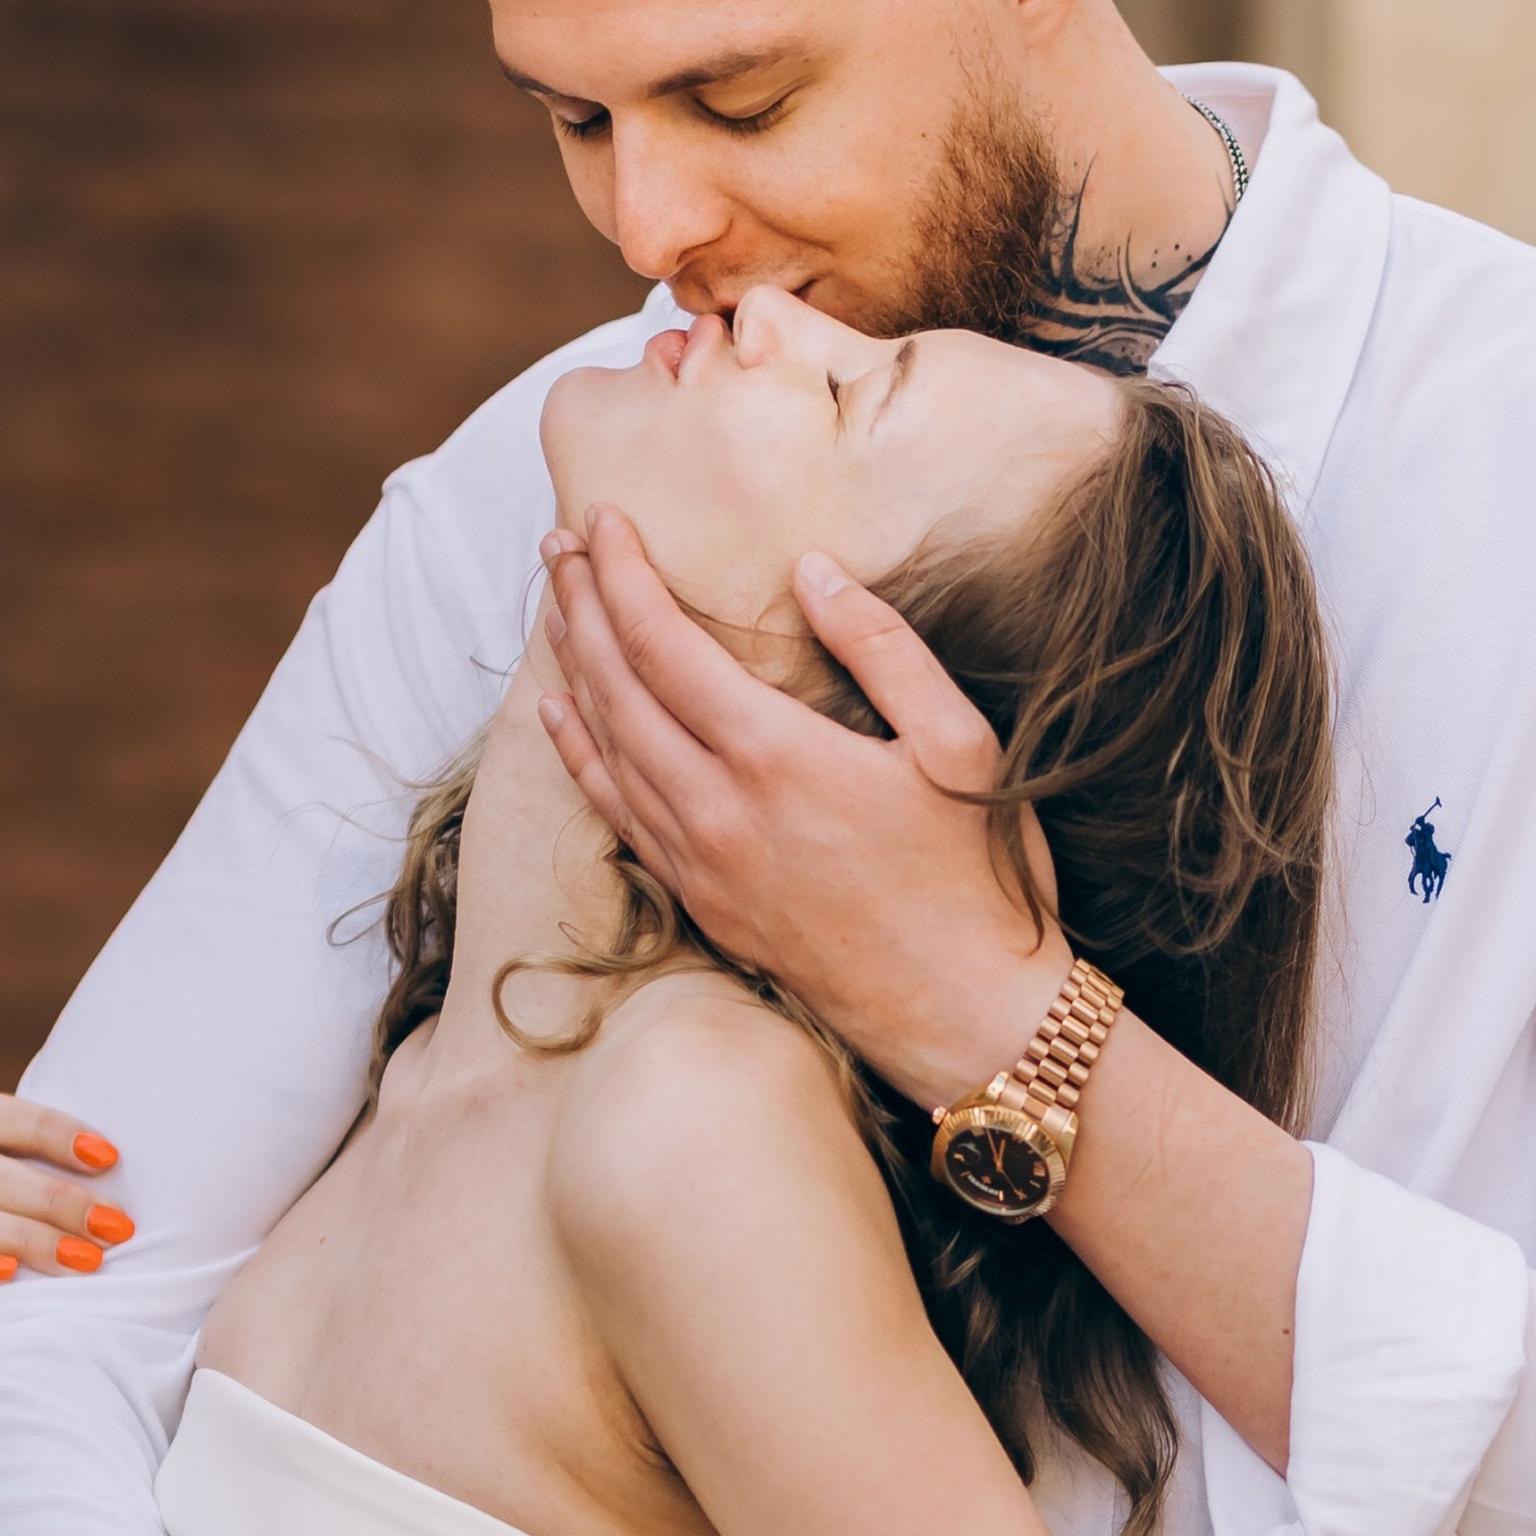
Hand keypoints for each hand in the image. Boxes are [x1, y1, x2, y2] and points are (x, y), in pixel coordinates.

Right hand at [0, 1094, 133, 1408]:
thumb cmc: (2, 1306)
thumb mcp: (22, 1240)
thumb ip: (50, 1200)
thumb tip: (131, 1176)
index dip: (48, 1129)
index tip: (111, 1158)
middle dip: (53, 1196)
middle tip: (115, 1227)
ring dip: (23, 1236)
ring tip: (85, 1262)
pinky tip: (9, 1279)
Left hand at [537, 508, 1069, 1106]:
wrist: (964, 1014)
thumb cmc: (978, 878)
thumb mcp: (958, 742)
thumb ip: (882, 647)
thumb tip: (811, 573)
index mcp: (775, 755)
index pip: (664, 643)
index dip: (624, 575)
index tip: (602, 521)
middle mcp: (717, 809)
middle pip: (616, 688)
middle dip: (581, 607)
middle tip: (558, 547)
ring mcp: (702, 864)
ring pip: (606, 751)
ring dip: (574, 671)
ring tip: (557, 610)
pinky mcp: (704, 905)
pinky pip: (619, 817)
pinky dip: (582, 759)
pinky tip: (563, 720)